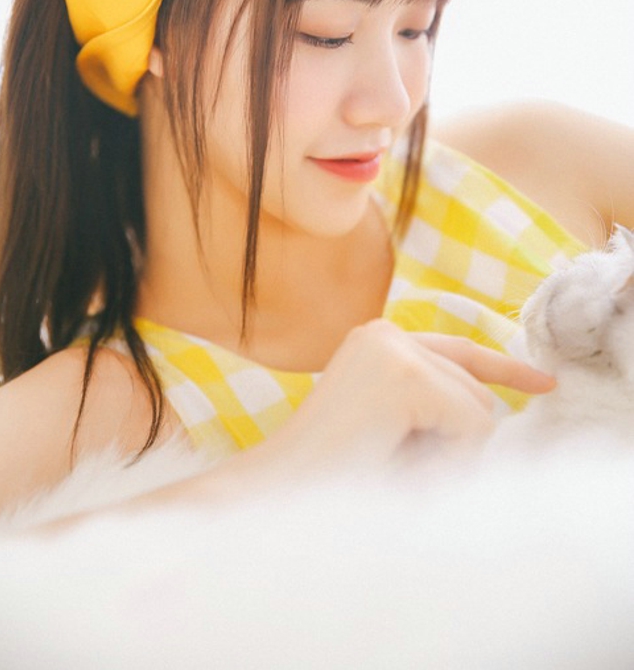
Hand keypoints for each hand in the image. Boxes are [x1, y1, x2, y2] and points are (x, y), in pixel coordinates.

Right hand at [267, 319, 555, 475]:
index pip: (460, 352)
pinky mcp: (406, 375)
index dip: (506, 370)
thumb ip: (433, 406)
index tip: (544, 383)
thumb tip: (490, 413)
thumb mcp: (390, 426)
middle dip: (453, 444)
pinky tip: (397, 460)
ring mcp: (396, 349)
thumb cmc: (332, 473)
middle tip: (391, 462)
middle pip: (475, 393)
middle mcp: (387, 333)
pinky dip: (446, 460)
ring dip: (446, 455)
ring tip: (388, 462)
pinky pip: (469, 427)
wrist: (280, 493)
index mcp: (379, 342)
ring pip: (477, 412)